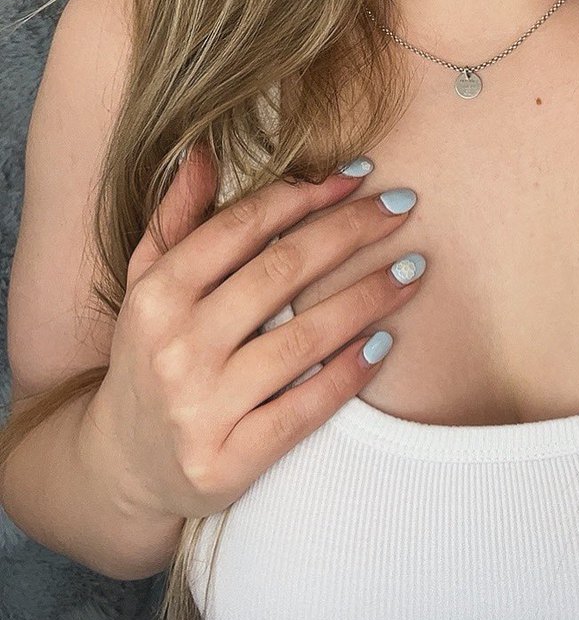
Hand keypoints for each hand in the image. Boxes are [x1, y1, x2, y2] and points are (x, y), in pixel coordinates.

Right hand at [80, 141, 423, 520]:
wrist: (123, 466)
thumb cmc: (150, 357)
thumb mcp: (148, 285)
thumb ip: (176, 219)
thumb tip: (205, 153)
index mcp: (157, 295)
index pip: (241, 228)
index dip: (304, 194)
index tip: (357, 174)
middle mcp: (175, 347)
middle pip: (281, 272)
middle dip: (350, 231)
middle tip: (401, 206)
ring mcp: (200, 408)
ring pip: (303, 339)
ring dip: (367, 297)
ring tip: (413, 268)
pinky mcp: (229, 462)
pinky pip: (304, 410)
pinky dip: (349, 374)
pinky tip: (384, 342)